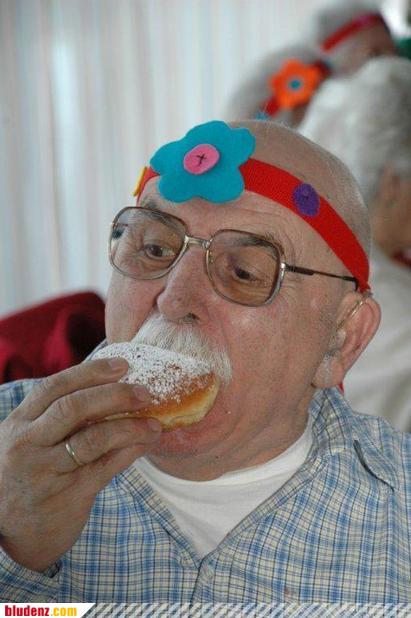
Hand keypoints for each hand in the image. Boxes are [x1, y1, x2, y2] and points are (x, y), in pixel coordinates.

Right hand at [0, 358, 161, 571]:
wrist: (8, 532)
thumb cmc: (27, 475)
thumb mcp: (29, 440)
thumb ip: (56, 417)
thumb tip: (111, 388)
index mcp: (20, 423)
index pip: (55, 387)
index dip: (91, 372)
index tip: (123, 365)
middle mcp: (29, 444)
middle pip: (73, 408)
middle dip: (115, 395)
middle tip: (145, 392)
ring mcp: (46, 471)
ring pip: (93, 439)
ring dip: (130, 427)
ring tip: (154, 423)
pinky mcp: (67, 495)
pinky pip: (105, 467)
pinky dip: (129, 452)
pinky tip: (145, 444)